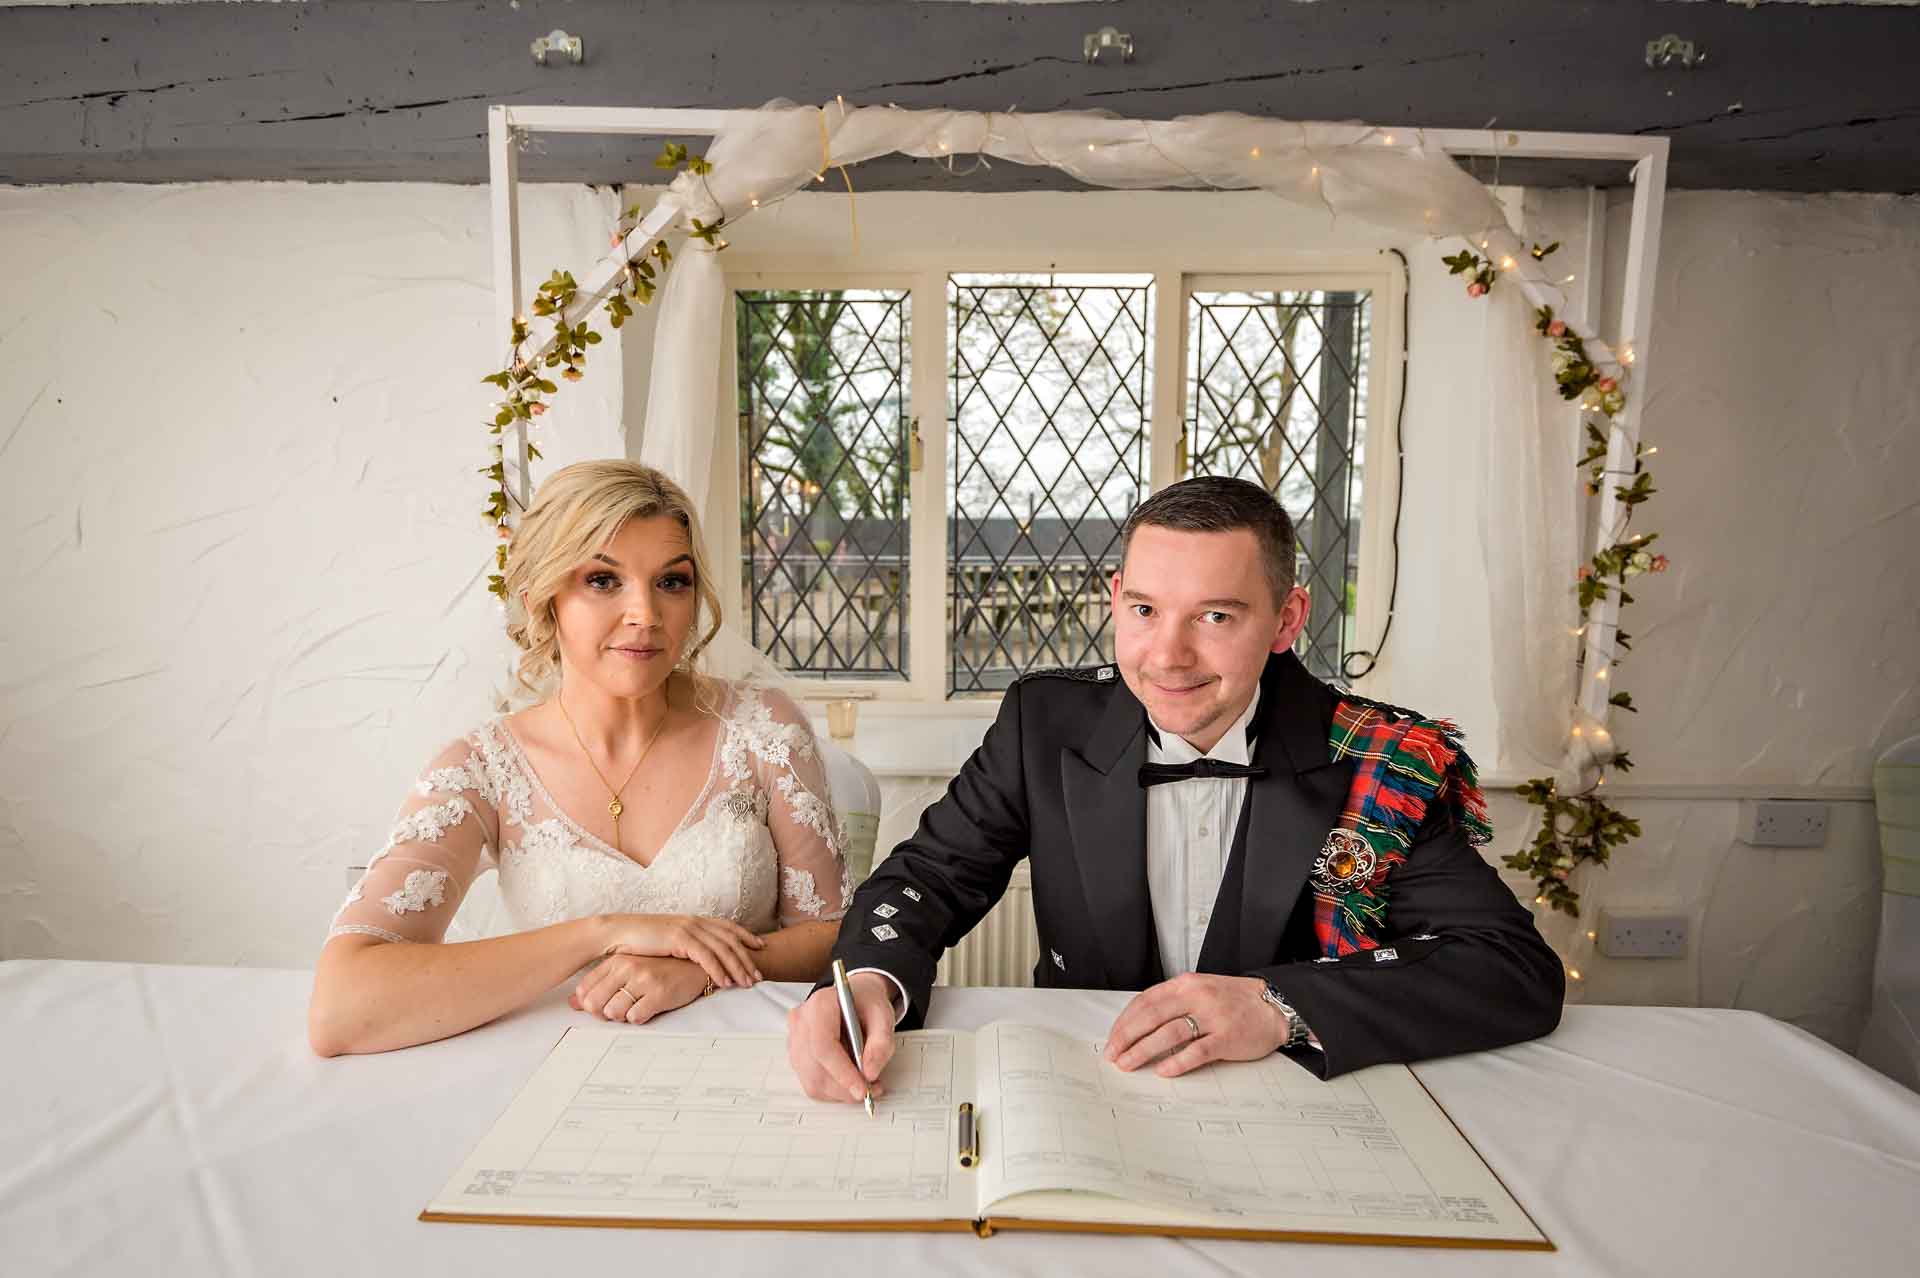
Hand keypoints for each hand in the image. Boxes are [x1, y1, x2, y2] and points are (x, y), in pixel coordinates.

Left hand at [571, 954, 711, 1023]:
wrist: (695, 967)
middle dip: (604, 1013)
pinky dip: (639, 1018)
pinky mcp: (659, 992)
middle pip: (594, 1004)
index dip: (591, 1005)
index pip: (584, 990)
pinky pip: (635, 1017)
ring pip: (613, 1012)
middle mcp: (627, 967)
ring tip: (636, 1007)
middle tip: (620, 1010)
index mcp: (616, 961)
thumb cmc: (659, 970)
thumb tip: (572, 1003)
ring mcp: (644, 979)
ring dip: (623, 1016)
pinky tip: (648, 1008)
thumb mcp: (627, 972)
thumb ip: (599, 986)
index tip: (604, 1005)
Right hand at [596, 913, 765, 990]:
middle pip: (731, 940)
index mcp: (694, 920)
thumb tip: (695, 956)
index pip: (728, 927)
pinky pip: (706, 957)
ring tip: (747, 983)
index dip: (746, 936)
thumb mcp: (668, 938)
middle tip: (759, 975)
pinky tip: (725, 983)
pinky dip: (718, 970)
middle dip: (747, 958)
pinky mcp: (679, 938)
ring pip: (723, 949)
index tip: (760, 947)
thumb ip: (685, 944)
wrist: (617, 932)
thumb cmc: (639, 940)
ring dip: (737, 967)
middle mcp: (695, 921)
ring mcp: (688, 928)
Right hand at [786, 974, 894, 1103]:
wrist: (855, 998)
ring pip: (812, 1081)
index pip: (823, 1046)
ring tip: (864, 1084)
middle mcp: (802, 1022)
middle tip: (871, 1089)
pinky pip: (811, 1083)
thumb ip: (881, 1043)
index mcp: (820, 1005)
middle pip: (815, 1068)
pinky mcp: (797, 1056)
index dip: (842, 1073)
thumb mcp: (883, 1015)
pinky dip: (833, 1090)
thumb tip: (870, 1073)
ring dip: (840, 1092)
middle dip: (845, 1087)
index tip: (863, 1090)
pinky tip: (849, 1081)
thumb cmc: (866, 1003)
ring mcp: (795, 1040)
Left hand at [1102, 973, 1286, 1077]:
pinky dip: (1177, 1061)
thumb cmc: (1234, 1001)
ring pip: (1169, 1033)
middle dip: (1127, 1037)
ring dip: (1144, 1050)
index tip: (1112, 1039)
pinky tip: (1163, 1070)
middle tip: (1113, 1055)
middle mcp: (1196, 996)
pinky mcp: (1227, 1037)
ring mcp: (1212, 1016)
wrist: (1274, 1006)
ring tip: (1129, 1064)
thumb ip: (1174, 1002)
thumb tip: (1140, 1025)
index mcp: (1186, 984)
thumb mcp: (1201, 990)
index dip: (1124, 1021)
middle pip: (1151, 1016)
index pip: (1145, 1001)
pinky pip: (1197, 1051)